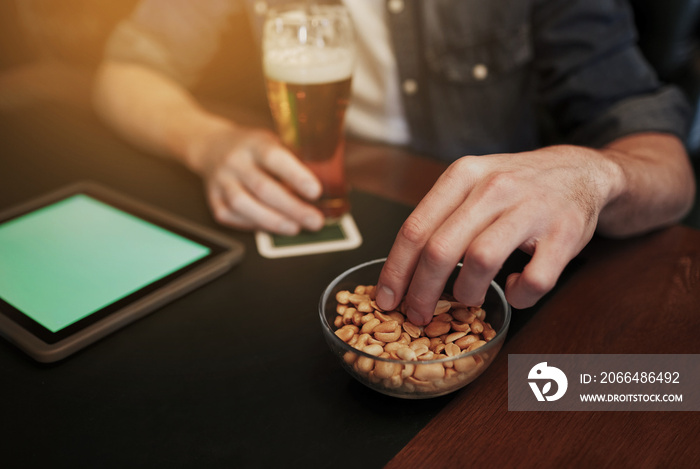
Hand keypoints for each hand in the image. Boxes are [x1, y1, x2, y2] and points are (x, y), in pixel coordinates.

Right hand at [192, 125, 325, 234]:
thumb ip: (294, 159)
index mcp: (255, 143)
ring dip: (272, 221)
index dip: (296, 176)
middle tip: (314, 221)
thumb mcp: (273, 141)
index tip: (316, 191)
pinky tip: (270, 227)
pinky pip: (231, 216)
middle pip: (263, 187)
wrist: (212, 146)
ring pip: (244, 205)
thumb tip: (328, 185)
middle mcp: (235, 161)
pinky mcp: (213, 199)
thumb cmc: (253, 148)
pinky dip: (253, 224)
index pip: (275, 157)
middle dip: (292, 208)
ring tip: (294, 228)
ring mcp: (221, 181)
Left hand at [375, 145, 618, 324]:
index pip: (415, 228)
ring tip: (468, 299)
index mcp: (463, 175)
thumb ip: (440, 217)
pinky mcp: (565, 233)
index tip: (386, 299)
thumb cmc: (515, 187)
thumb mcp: (472, 184)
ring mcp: (531, 208)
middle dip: (422, 291)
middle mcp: (494, 187)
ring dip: (467, 292)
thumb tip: (401, 270)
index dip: (396, 270)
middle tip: (417, 314)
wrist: (580, 172)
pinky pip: (534, 279)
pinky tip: (515, 288)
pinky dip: (519, 295)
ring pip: (481, 261)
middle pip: (440, 249)